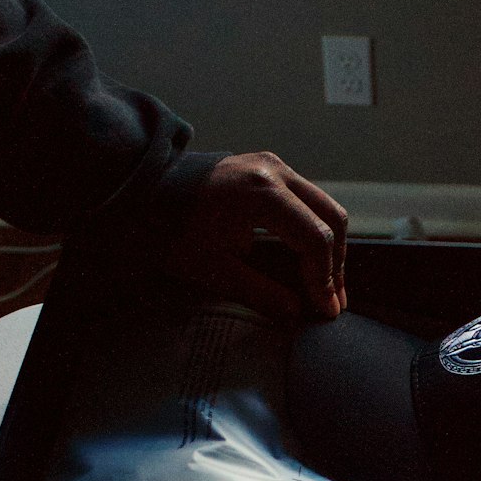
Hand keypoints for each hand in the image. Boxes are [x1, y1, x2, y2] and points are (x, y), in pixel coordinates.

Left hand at [166, 152, 347, 319]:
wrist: (144, 190)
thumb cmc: (171, 229)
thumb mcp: (213, 269)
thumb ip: (260, 293)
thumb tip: (297, 315)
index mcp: (261, 194)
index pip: (314, 239)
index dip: (325, 279)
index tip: (326, 310)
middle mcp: (275, 171)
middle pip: (331, 218)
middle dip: (336, 264)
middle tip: (333, 301)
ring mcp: (274, 165)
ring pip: (324, 206)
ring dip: (330, 247)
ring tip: (326, 285)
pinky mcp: (269, 168)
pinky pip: (308, 199)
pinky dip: (316, 229)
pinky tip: (310, 260)